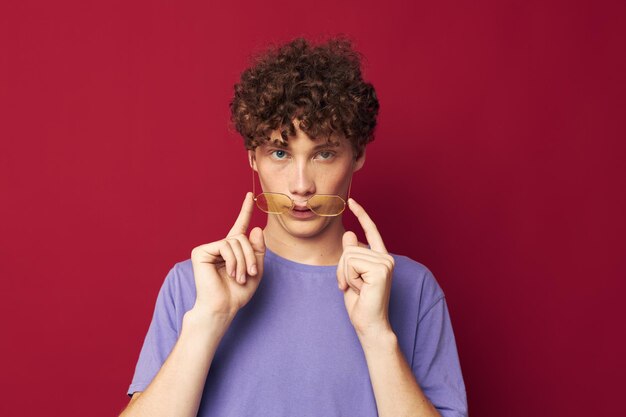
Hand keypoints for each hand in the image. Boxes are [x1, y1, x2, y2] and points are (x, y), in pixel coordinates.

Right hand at [190, 192, 265, 319]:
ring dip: (243, 261)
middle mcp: (220, 247)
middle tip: (251, 273)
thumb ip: (258, 250)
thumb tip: (256, 228)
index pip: (240, 226)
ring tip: (240, 276)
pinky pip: (225, 246)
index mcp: (232, 250)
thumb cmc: (237, 293)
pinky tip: (231, 272)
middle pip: (242, 237)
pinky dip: (233, 260)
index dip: (245, 210)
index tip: (250, 195)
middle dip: (250, 255)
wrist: (222, 307)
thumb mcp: (255, 269)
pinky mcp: (200, 251)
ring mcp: (209, 248)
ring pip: (235, 241)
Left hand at [337, 198, 394, 338]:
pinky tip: (360, 290)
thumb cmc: (360, 303)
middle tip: (352, 287)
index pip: (371, 231)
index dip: (361, 215)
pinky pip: (351, 264)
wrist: (369, 324)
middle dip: (342, 269)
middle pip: (349, 247)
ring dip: (345, 275)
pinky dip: (349, 278)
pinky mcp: (381, 270)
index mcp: (380, 258)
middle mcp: (386, 258)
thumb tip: (349, 232)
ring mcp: (385, 263)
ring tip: (357, 289)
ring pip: (348, 256)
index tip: (352, 201)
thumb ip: (350, 255)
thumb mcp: (350, 275)